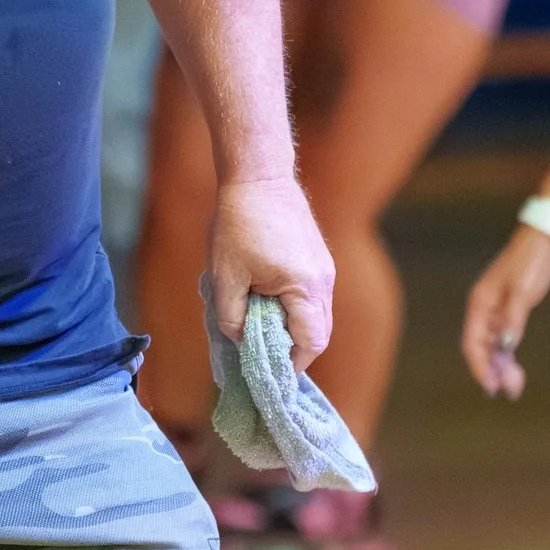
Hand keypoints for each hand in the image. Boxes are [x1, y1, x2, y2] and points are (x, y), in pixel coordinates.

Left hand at [205, 171, 334, 369]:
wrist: (258, 175)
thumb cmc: (237, 223)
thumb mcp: (225, 276)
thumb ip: (232, 318)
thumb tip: (243, 342)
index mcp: (304, 287)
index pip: (310, 342)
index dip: (291, 364)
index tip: (269, 374)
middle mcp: (324, 281)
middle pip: (318, 333)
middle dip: (293, 350)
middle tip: (264, 358)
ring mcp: (325, 268)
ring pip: (316, 315)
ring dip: (292, 328)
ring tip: (260, 330)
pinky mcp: (318, 258)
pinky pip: (311, 296)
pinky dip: (294, 309)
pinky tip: (267, 303)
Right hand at [462, 224, 549, 398]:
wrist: (545, 240)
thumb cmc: (530, 261)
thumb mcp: (522, 291)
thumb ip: (513, 319)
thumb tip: (506, 347)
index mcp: (480, 304)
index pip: (472, 343)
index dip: (479, 367)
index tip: (490, 386)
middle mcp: (485, 310)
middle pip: (481, 348)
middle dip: (492, 371)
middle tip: (509, 391)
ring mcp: (498, 311)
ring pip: (493, 347)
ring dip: (501, 367)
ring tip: (515, 386)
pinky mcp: (512, 311)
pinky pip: (505, 340)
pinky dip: (509, 355)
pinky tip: (516, 369)